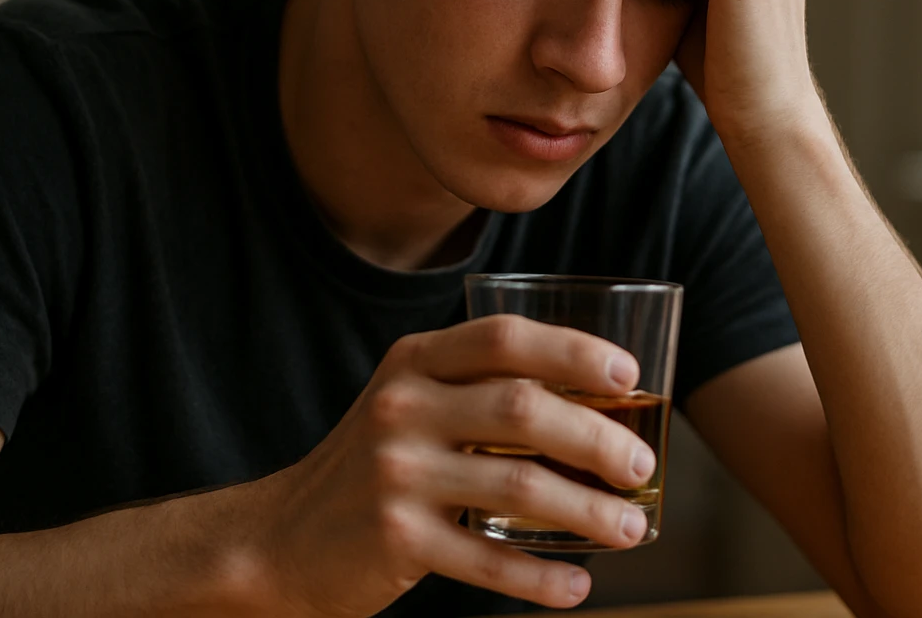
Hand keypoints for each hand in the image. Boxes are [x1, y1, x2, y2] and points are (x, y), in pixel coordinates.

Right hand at [250, 316, 656, 615]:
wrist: (281, 539)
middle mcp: (403, 407)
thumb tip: (597, 403)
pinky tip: (576, 585)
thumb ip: (477, 391)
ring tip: (630, 528)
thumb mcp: (410, 405)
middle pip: (522, 406)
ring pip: (517, 482)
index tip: (628, 374)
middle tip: (641, 464)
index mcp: (414, 363)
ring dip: (587, 509)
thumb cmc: (373, 466)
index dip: (572, 349)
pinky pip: (486, 559)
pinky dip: (539, 576)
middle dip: (597, 436)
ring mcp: (396, 473)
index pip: (502, 337)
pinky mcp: (395, 538)